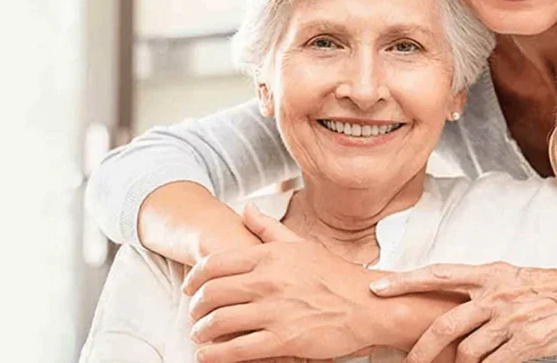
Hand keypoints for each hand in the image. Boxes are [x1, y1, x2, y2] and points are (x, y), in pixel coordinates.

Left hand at [182, 204, 382, 362]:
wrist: (368, 304)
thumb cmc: (335, 275)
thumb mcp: (301, 244)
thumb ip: (268, 228)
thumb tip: (245, 208)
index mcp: (270, 256)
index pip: (215, 264)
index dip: (194, 278)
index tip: (188, 288)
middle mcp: (268, 281)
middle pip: (212, 294)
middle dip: (195, 307)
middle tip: (193, 314)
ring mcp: (275, 311)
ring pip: (220, 322)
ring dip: (201, 331)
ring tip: (199, 335)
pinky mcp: (284, 341)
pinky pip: (238, 350)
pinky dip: (216, 355)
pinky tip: (207, 355)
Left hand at [370, 262, 556, 362]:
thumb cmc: (553, 288)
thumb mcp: (512, 278)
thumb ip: (482, 290)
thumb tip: (454, 307)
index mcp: (489, 274)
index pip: (438, 274)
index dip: (405, 282)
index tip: (378, 288)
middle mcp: (495, 295)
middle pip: (444, 324)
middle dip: (420, 348)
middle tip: (407, 361)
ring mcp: (510, 320)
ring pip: (468, 351)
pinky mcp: (527, 343)